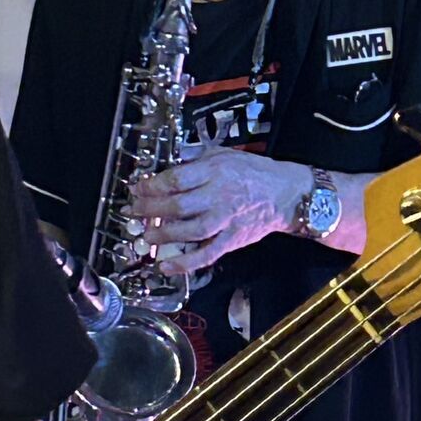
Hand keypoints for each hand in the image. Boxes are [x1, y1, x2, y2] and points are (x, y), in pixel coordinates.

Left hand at [130, 145, 310, 273]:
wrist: (285, 194)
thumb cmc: (255, 172)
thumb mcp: (225, 154)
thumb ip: (197, 159)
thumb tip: (171, 166)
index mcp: (215, 171)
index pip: (176, 179)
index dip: (151, 186)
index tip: (137, 189)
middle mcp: (219, 195)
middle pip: (178, 206)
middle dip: (150, 210)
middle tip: (135, 212)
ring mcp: (226, 219)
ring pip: (189, 231)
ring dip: (163, 235)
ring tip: (147, 236)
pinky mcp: (232, 239)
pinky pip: (207, 254)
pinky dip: (185, 263)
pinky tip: (166, 266)